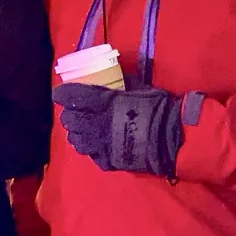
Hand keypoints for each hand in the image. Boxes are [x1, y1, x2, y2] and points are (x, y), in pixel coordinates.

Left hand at [52, 82, 190, 177]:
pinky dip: (91, 149)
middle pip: (69, 120)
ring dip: (77, 134)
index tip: (60, 93)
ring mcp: (101, 145)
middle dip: (69, 115)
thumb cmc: (159, 107)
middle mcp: (96, 124)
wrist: (174, 138)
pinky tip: (97, 145)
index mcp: (102, 102)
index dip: (63, 94)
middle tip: (74, 112)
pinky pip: (92, 156)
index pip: (71, 97)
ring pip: (77, 141)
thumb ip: (121, 83)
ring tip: (83, 130)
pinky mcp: (109, 161)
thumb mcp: (139, 87)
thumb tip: (114, 74)